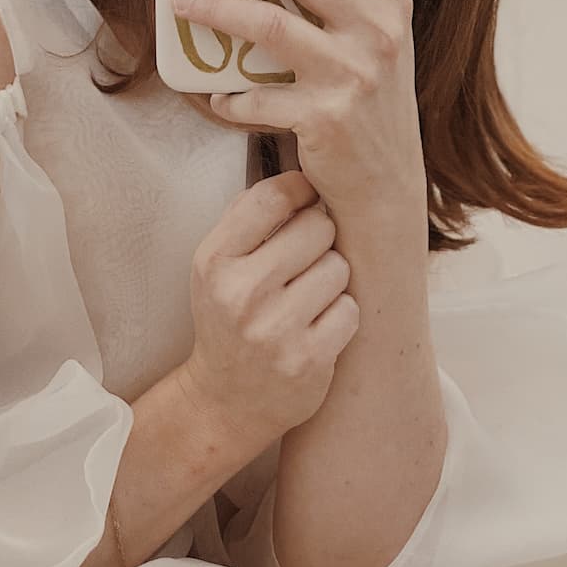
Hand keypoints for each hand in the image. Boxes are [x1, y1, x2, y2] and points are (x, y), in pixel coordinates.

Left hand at [169, 0, 426, 219]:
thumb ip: (342, 2)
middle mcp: (379, 34)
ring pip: (270, 27)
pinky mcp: (324, 119)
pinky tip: (215, 95)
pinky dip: (230, 97)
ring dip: (217, 12)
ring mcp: (353, 77)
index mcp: (392, 5)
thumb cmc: (369, 106)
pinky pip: (258, 96)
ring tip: (181, 3)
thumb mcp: (374, 45)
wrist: (386, 188)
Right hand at [177, 168, 359, 458]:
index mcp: (215, 261)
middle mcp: (241, 293)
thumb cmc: (228, 321)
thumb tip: (302, 165)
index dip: (301, 192)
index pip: (274, 196)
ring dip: (333, 281)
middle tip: (305, 263)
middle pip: (318, 227)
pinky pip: (351, 310)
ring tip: (308, 300)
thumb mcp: (216, 267)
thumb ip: (249, 219)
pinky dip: (341, 318)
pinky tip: (318, 329)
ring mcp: (275, 329)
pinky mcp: (308, 360)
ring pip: (339, 268)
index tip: (307, 202)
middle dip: (320, 241)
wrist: (224, 401)